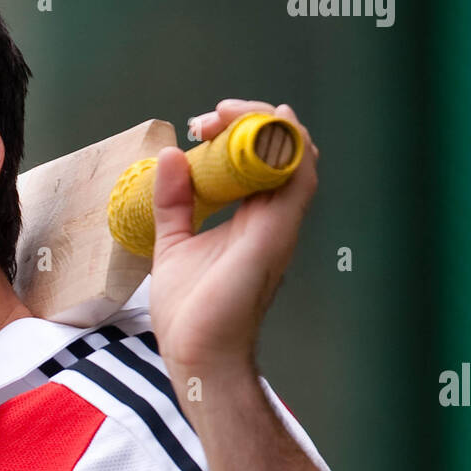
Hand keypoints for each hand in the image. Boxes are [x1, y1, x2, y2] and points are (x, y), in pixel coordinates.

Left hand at [149, 99, 318, 383]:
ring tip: (223, 116)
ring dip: (263, 123)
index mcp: (250, 220)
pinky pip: (299, 175)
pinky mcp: (278, 232)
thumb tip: (171, 156)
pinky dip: (287, 144)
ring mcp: (279, 224)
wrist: (197, 355)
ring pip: (294, 154)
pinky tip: (266, 124)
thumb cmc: (189, 315)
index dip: (233, 132)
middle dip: (247, 119)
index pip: (257, 161)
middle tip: (205, 120)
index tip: (197, 127)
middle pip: (279, 150)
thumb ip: (173, 203)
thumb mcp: (172, 245)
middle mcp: (271, 218)